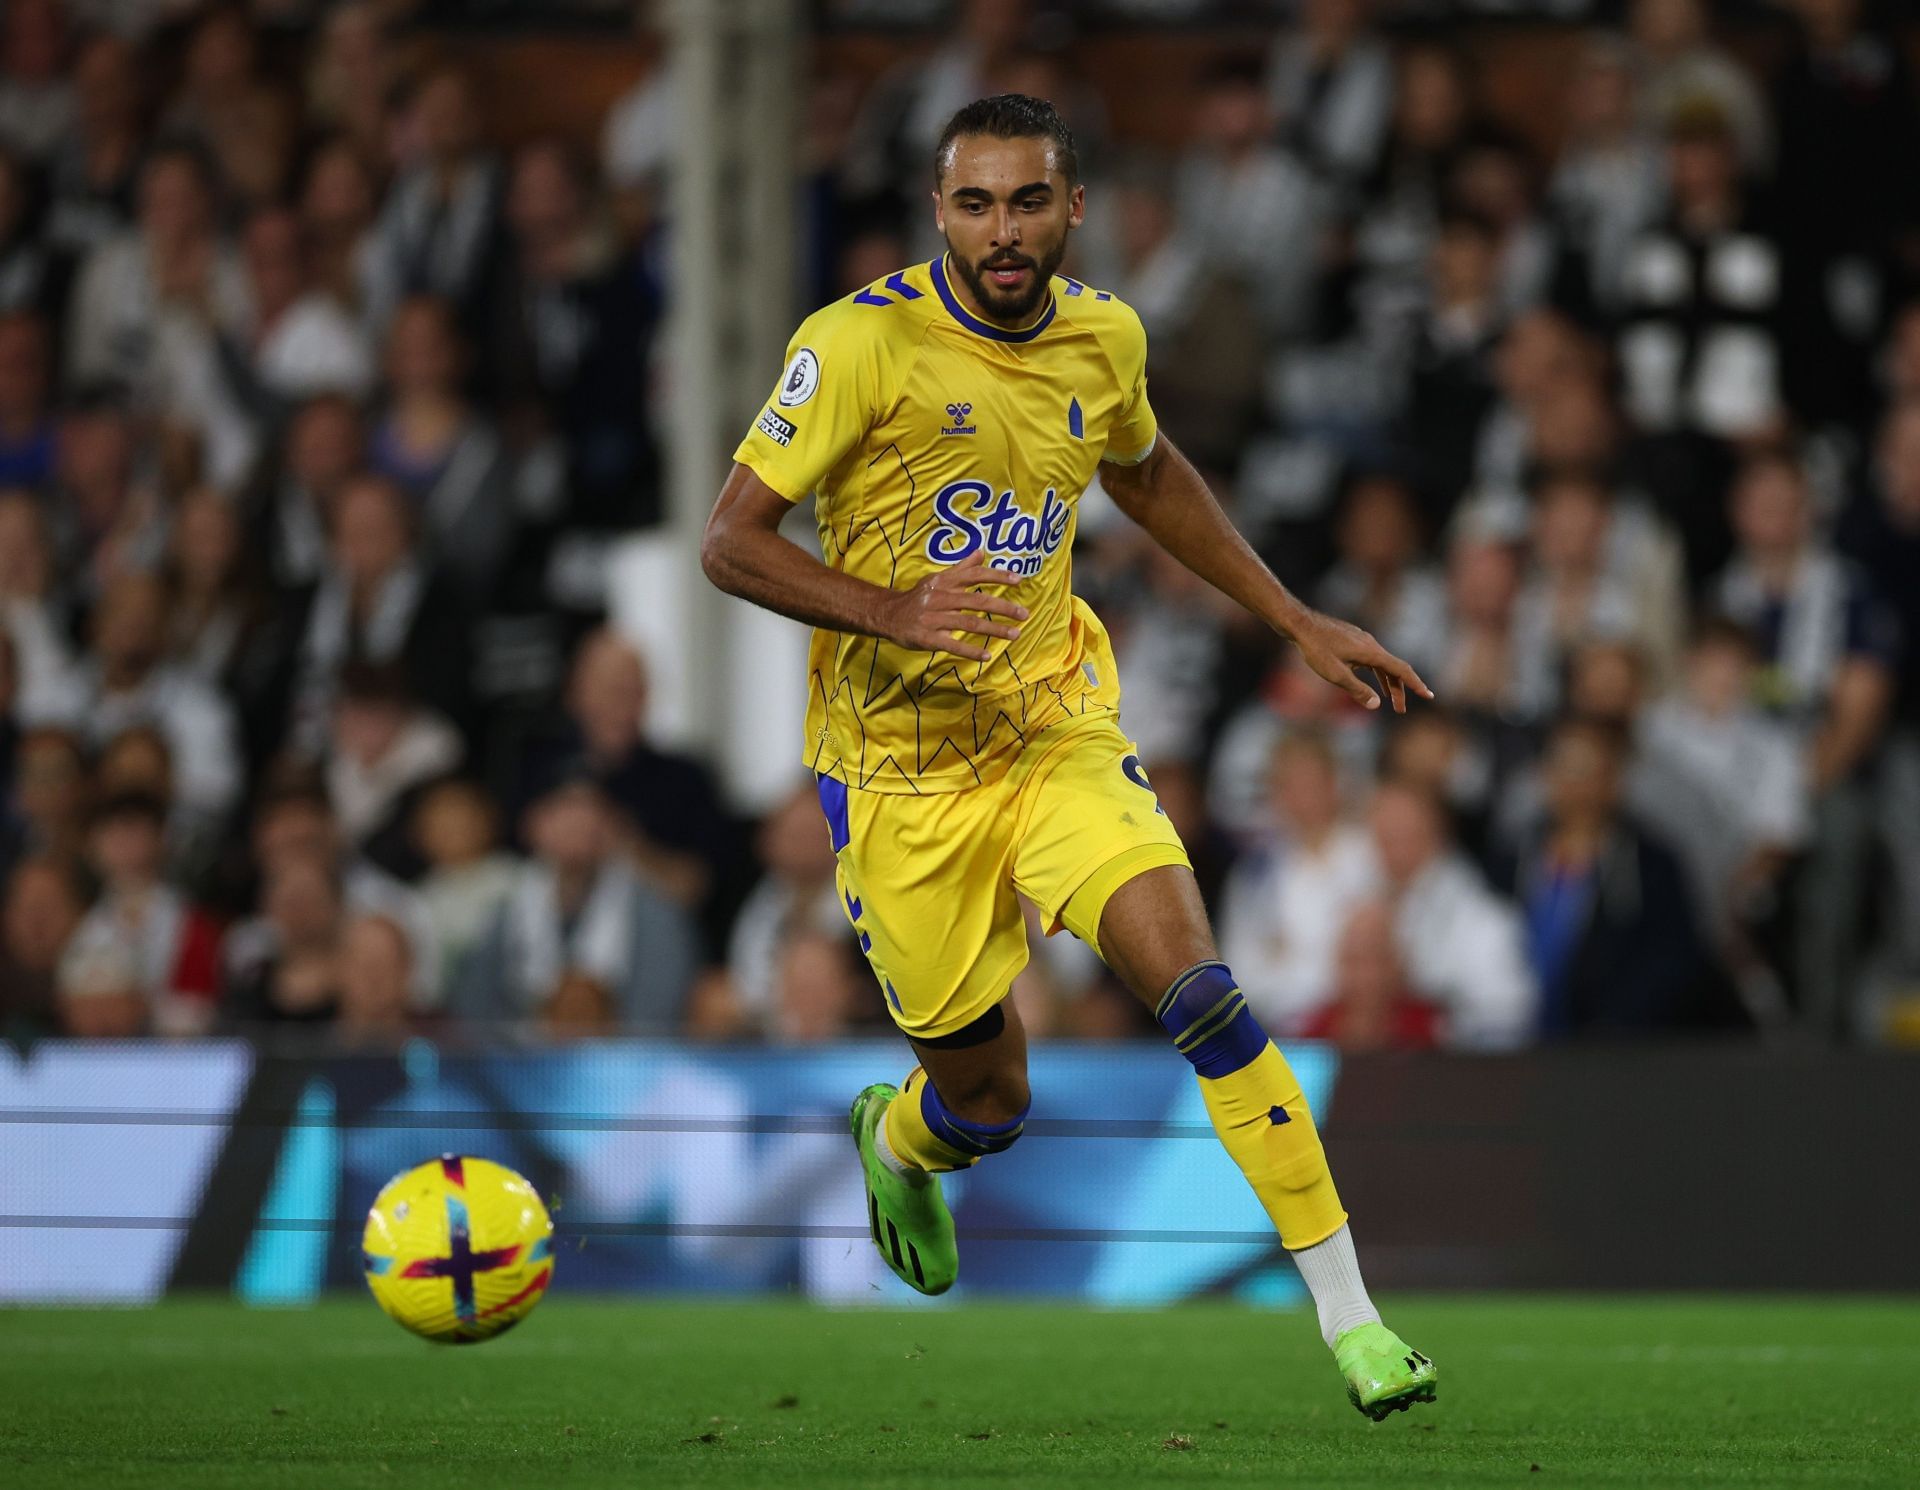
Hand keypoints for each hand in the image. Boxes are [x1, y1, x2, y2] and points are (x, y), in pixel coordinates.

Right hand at [874, 553, 1031, 662]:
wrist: (887, 615)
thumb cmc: (917, 597)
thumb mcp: (937, 579)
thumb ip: (961, 568)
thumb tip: (981, 552)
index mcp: (944, 582)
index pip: (974, 575)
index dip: (997, 575)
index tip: (1019, 579)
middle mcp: (940, 597)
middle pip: (976, 601)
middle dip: (1003, 607)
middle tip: (1024, 614)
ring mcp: (933, 618)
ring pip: (968, 623)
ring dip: (994, 629)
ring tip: (1015, 634)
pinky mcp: (927, 638)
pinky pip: (952, 644)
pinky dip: (970, 650)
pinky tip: (987, 655)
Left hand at [1288, 609, 1433, 713]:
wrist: (1300, 624)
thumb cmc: (1315, 649)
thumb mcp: (1335, 674)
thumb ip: (1356, 690)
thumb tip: (1375, 705)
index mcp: (1372, 652)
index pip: (1401, 670)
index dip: (1416, 684)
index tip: (1428, 695)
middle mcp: (1371, 644)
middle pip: (1393, 669)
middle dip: (1399, 691)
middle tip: (1400, 710)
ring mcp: (1363, 641)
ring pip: (1382, 665)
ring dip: (1387, 683)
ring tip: (1389, 701)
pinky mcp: (1354, 640)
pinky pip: (1372, 659)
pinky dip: (1376, 673)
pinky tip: (1372, 683)